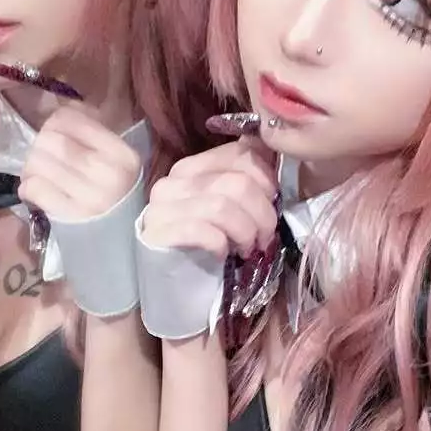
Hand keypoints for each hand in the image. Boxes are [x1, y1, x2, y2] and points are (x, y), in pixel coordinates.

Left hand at [18, 106, 140, 220]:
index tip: (55, 136)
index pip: (71, 119)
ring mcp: (89, 196)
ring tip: (38, 176)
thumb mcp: (118, 163)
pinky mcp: (69, 217)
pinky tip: (35, 193)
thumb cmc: (116, 198)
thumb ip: (94, 134)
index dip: (54, 123)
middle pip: (50, 140)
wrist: (122, 245)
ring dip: (31, 168)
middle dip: (39, 147)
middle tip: (43, 159)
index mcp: (121, 154)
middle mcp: (107, 173)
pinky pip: (34, 188)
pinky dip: (28, 188)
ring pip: (38, 162)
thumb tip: (61, 107)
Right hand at [140, 139, 277, 257]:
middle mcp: (172, 182)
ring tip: (248, 248)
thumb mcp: (229, 206)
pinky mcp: (157, 234)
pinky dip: (221, 244)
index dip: (267, 178)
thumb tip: (269, 148)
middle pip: (237, 183)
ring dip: (246, 232)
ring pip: (222, 206)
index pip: (239, 153)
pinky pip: (201, 231)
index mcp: (191, 168)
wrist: (174, 281)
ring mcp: (161, 207)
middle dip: (262, 213)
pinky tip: (224, 254)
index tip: (272, 202)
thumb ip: (243, 177)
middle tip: (265, 236)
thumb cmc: (206, 243)